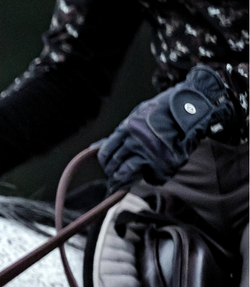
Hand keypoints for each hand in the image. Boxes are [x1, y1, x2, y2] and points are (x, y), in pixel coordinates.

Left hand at [98, 64, 233, 190]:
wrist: (192, 108)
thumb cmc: (163, 111)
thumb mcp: (137, 116)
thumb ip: (119, 133)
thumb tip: (95, 147)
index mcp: (127, 129)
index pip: (106, 152)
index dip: (105, 161)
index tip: (108, 165)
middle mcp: (136, 142)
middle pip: (115, 165)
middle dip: (113, 172)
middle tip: (116, 175)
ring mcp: (150, 153)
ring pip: (128, 173)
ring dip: (126, 178)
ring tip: (129, 177)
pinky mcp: (164, 163)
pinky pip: (152, 177)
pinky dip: (152, 176)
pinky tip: (155, 169)